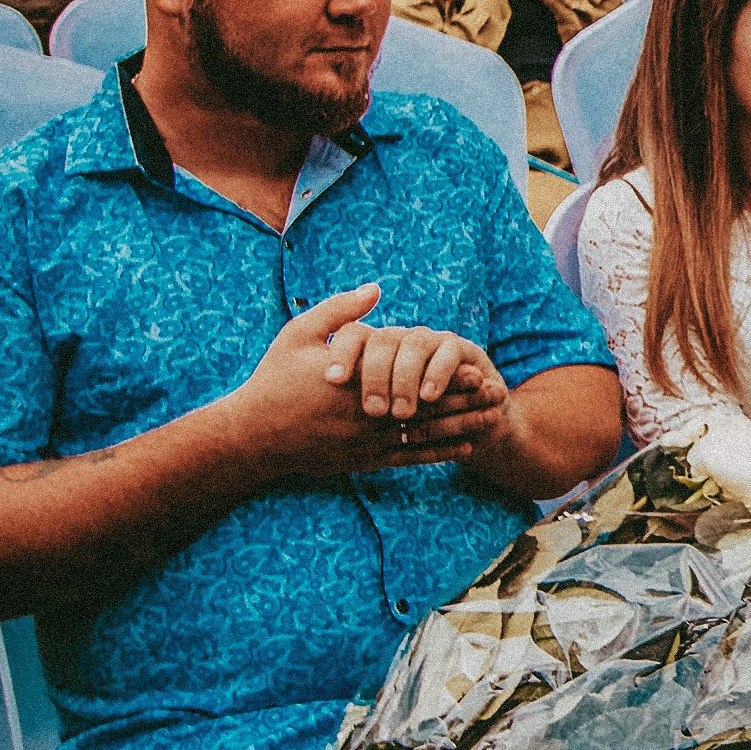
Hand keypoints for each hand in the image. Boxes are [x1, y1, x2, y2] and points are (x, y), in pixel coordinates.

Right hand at [223, 287, 506, 477]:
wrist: (251, 436)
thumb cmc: (274, 380)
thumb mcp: (300, 335)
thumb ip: (340, 310)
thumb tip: (376, 287)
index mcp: (357, 384)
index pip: (413, 381)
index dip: (448, 377)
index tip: (477, 367)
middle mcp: (367, 416)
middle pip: (429, 410)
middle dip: (467, 402)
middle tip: (499, 393)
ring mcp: (366, 443)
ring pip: (426, 437)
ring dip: (463, 428)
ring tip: (494, 419)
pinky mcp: (362, 462)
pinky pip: (410, 458)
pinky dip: (440, 453)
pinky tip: (465, 447)